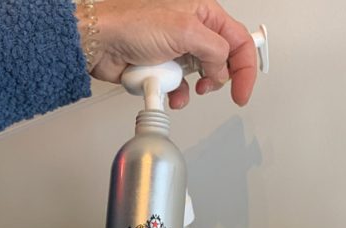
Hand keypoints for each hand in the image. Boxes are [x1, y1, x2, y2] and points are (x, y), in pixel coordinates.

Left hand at [76, 0, 255, 107]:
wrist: (100, 42)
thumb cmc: (132, 24)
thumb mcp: (184, 31)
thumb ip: (213, 50)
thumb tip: (222, 70)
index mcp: (204, 14)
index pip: (238, 41)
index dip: (245, 68)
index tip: (242, 92)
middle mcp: (193, 32)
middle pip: (221, 62)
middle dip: (216, 78)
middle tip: (208, 87)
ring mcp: (177, 52)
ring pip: (198, 78)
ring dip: (191, 90)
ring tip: (181, 89)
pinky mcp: (162, 69)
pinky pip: (178, 88)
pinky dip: (175, 95)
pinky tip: (167, 93)